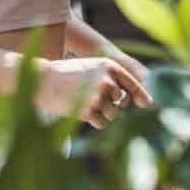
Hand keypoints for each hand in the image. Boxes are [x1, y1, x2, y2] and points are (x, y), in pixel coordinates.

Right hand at [37, 56, 152, 130]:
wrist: (43, 80)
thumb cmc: (68, 74)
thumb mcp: (92, 68)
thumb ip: (114, 79)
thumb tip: (143, 101)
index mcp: (109, 66)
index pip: (133, 84)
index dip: (141, 96)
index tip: (146, 104)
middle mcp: (107, 80)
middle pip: (122, 104)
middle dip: (112, 105)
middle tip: (94, 98)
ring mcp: (98, 96)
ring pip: (113, 115)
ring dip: (103, 114)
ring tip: (86, 104)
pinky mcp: (88, 110)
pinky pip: (102, 123)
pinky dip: (94, 121)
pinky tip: (81, 110)